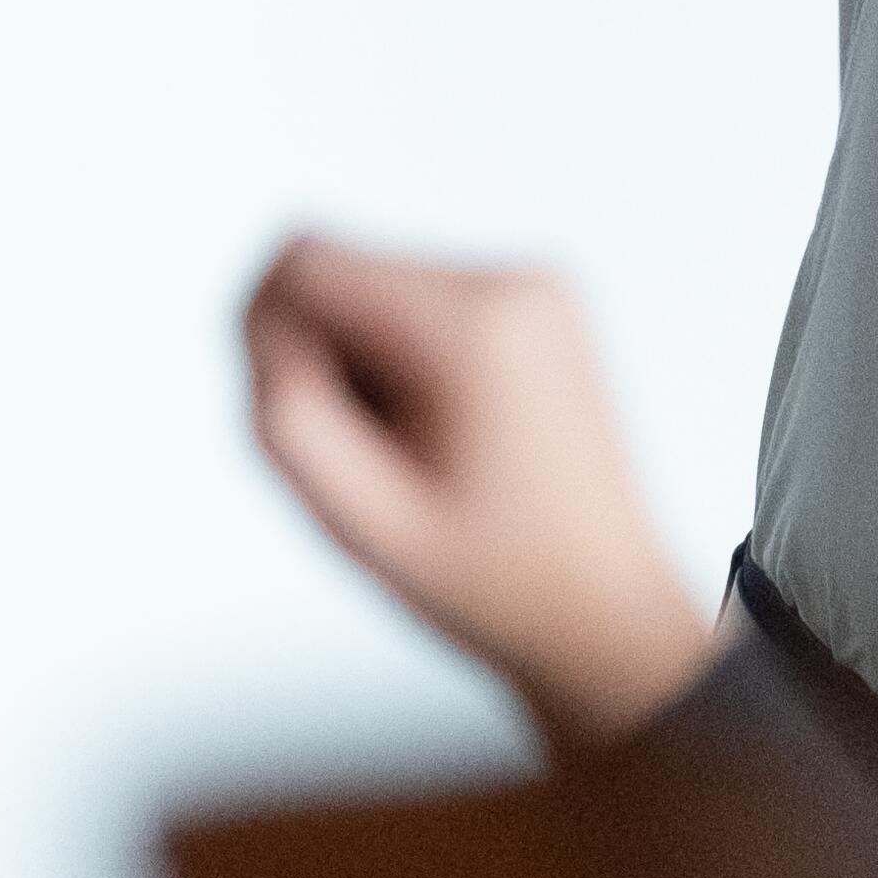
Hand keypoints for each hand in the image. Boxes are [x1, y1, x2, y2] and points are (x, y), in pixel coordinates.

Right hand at [242, 235, 720, 751]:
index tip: (293, 429)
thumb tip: (264, 323)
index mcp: (475, 327)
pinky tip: (439, 438)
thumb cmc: (493, 588)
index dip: (265, 338)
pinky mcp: (537, 302)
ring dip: (359, 366)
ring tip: (410, 459)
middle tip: (362, 465)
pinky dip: (398, 361)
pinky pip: (416, 301)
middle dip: (319, 359)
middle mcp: (513, 279)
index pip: (304, 261)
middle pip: (336, 267)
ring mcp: (534, 285)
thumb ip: (290, 422)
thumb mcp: (364, 524)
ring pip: (371, 284)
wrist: (614, 617)